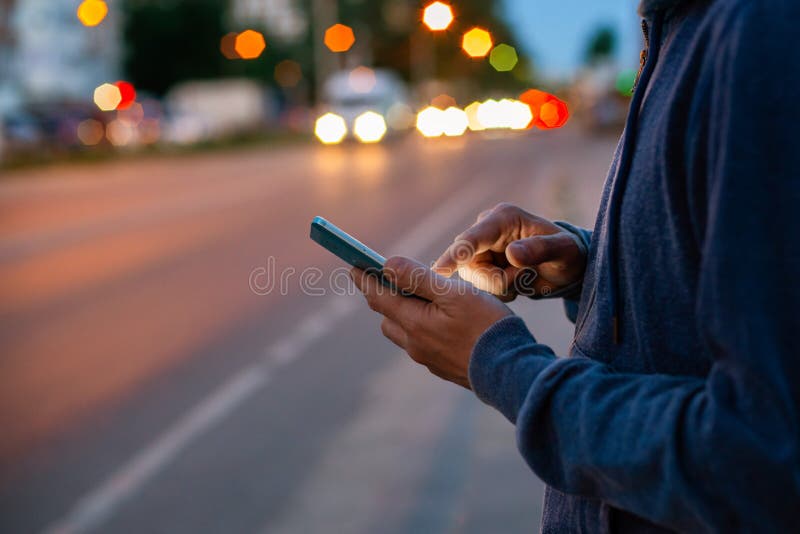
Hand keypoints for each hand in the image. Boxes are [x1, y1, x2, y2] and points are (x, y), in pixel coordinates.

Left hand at [351, 256, 510, 388]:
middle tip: (389, 278)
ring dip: (403, 314)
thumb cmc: (486, 327)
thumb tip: (387, 265)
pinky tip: (442, 321)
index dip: (364, 279)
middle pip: (387, 317)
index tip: (353, 265)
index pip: (378, 296)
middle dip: (384, 296)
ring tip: (420, 297)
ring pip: (404, 332)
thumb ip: (418, 278)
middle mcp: (415, 344)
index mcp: (414, 323)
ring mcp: (428, 359)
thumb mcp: (454, 294)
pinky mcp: (443, 367)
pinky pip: (422, 344)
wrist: (512, 372)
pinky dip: (422, 328)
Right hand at [433, 203, 585, 300]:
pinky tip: (517, 283)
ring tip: (525, 278)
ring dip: (500, 286)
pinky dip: (499, 290)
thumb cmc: (568, 254)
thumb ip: (539, 250)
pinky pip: (479, 285)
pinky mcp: (482, 264)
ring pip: (474, 277)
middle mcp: (487, 230)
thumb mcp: (563, 251)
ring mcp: (482, 248)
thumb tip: (511, 254)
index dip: (454, 255)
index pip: (471, 238)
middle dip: (495, 279)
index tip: (439, 272)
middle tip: (524, 278)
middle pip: (469, 263)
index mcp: (503, 218)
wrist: (567, 267)